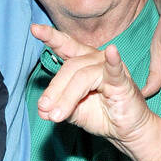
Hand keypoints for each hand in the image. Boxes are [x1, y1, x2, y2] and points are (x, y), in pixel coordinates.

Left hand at [32, 23, 153, 149]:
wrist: (125, 131)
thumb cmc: (101, 115)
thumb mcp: (73, 111)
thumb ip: (58, 107)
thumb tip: (42, 110)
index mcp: (82, 62)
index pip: (65, 46)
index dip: (51, 36)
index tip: (34, 29)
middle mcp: (95, 59)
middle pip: (69, 67)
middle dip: (54, 90)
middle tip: (45, 110)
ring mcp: (110, 68)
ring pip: (82, 76)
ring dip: (67, 97)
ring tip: (57, 116)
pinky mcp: (123, 81)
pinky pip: (115, 69)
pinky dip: (113, 61)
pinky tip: (112, 52)